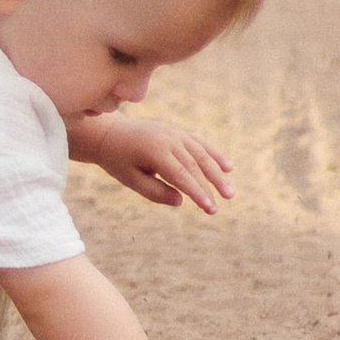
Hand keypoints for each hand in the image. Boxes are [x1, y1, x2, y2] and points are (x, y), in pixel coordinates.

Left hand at [75, 115, 231, 212]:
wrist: (110, 134)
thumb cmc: (119, 161)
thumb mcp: (131, 180)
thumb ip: (155, 192)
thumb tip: (181, 201)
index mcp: (154, 150)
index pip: (181, 175)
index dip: (198, 192)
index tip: (210, 208)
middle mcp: (167, 137)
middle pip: (194, 165)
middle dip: (209, 187)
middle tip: (219, 207)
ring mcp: (173, 132)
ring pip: (201, 153)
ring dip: (217, 172)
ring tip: (229, 193)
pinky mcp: (176, 131)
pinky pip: (199, 142)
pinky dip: (214, 154)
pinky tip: (228, 167)